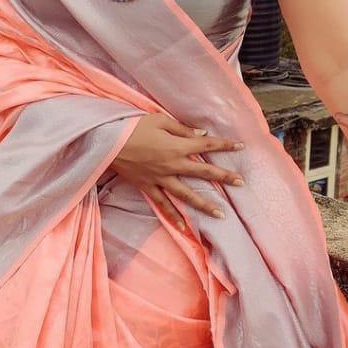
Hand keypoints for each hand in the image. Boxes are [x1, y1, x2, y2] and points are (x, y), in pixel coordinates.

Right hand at [111, 114, 244, 230]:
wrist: (107, 141)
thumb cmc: (132, 126)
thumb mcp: (159, 120)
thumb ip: (182, 130)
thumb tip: (201, 135)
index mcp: (177, 146)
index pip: (206, 145)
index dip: (224, 145)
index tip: (241, 146)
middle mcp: (172, 165)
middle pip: (202, 172)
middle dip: (223, 176)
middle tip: (241, 183)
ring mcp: (160, 179)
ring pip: (186, 194)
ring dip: (204, 205)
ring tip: (221, 215)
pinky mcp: (147, 186)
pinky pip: (162, 204)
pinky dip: (173, 217)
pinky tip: (184, 227)